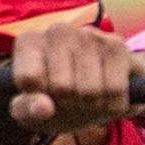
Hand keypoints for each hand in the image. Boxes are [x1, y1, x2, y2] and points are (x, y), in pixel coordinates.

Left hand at [5, 15, 137, 137]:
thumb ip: (27, 111)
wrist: (96, 98)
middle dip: (70, 103)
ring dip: (92, 106)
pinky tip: (108, 97)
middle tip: (71, 99)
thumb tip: (44, 108)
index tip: (44, 96)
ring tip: (89, 98)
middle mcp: (58, 30)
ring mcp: (90, 34)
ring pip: (90, 90)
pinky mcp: (117, 45)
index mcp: (29, 42)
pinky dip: (113, 105)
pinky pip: (115, 88)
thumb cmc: (56, 101)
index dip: (40, 100)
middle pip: (62, 87)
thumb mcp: (32, 113)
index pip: (30, 79)